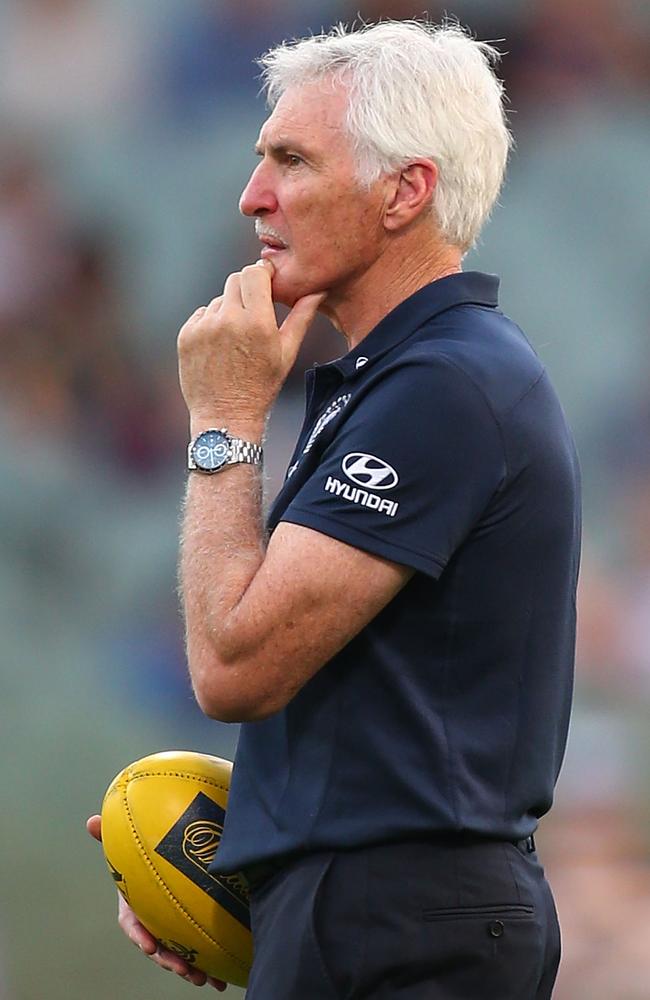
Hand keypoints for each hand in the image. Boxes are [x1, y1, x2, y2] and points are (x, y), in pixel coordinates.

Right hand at [86, 815, 226, 989]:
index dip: (140, 935)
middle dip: (170, 960)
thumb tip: (90, 820)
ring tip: (206, 979)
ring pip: (179, 954)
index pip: (132, 923)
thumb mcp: (127, 846)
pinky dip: (209, 965)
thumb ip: (110, 836)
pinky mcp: (189, 930)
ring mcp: (170, 928)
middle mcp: (152, 921)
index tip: (150, 946)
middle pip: (159, 946)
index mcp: (134, 905)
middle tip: (184, 968)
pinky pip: (197, 950)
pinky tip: (222, 978)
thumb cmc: (142, 857)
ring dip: (191, 969)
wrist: (165, 860)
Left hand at [178, 259, 324, 432]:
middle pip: (236, 280)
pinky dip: (211, 323)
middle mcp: (228, 321)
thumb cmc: (261, 387)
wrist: (225, 416)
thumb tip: (317, 291)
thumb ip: (302, 317)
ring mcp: (204, 328)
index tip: (268, 281)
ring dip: (230, 309)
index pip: (255, 273)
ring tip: (237, 339)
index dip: (263, 274)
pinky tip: (220, 347)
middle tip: (254, 310)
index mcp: (258, 323)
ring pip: (219, 299)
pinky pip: (202, 315)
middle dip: (247, 289)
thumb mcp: (286, 353)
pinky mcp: (186, 335)